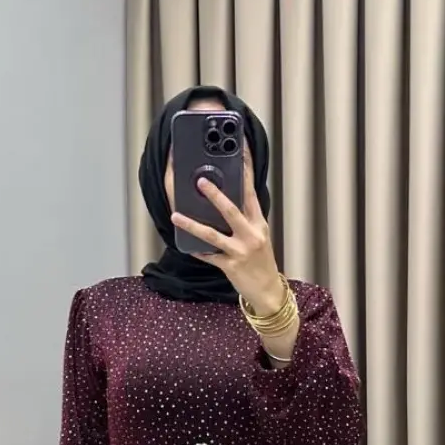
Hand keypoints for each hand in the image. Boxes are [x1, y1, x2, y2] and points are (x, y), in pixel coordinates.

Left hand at [171, 178, 283, 314]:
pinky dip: (197, 251)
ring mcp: (240, 251)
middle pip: (231, 211)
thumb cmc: (261, 262)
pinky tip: (186, 246)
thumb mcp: (259, 237)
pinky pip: (209, 256)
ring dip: (192, 225)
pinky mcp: (230, 267)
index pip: (251, 193)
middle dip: (215, 195)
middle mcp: (251, 235)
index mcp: (259, 224)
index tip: (239, 154)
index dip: (245, 172)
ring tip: (176, 215)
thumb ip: (246, 219)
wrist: (268, 291)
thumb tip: (225, 201)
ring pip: (213, 235)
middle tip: (201, 181)